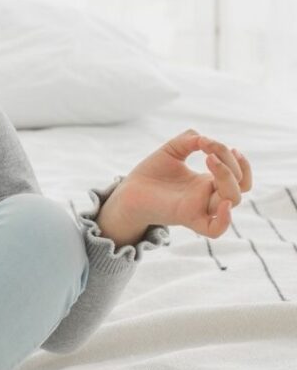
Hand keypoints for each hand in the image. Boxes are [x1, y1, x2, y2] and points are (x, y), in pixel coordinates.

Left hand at [113, 129, 252, 238]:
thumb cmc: (152, 172)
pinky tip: (223, 204)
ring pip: (232, 200)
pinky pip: (214, 229)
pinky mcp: (186, 217)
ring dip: (227, 177)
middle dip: (232, 165)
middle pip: (239, 187)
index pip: (239, 177)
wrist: (129, 189)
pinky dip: (224, 220)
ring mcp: (199, 207)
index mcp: (208, 182)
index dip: (239, 163)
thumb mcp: (173, 149)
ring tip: (209, 159)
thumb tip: (205, 139)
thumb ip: (190, 140)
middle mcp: (208, 196)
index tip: (225, 147)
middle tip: (211, 153)